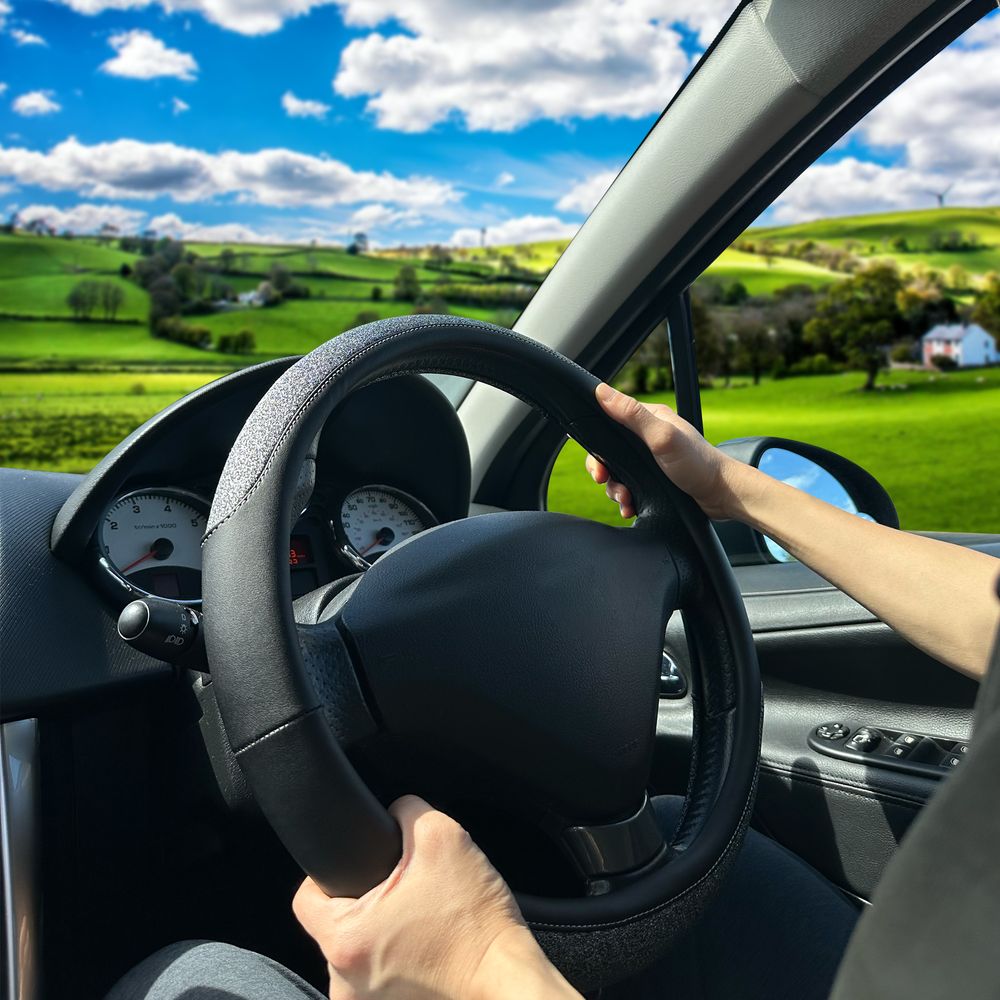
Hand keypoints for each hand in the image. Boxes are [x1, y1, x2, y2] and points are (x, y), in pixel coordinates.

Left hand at [293, 795, 579, 999]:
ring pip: (361, 950)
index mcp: (345, 940)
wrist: (508, 979)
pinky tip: (427, 946)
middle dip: (370, 901)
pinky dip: (398, 958)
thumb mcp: (443, 836)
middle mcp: (345, 982)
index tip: (361, 866)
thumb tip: (395, 810)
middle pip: (338, 923)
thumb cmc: (478, 924)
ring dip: (384, 932)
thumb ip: (406, 811)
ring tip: (423, 922)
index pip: (307, 896)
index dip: (332, 869)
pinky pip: (380, 974)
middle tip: (408, 893)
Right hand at [586, 383, 747, 520]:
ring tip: (626, 500)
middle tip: (607, 483)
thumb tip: (601, 391)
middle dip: (604, 472)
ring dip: (616, 489)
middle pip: (609, 453)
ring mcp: (651, 460)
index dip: (597, 444)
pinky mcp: (654, 479)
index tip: (599, 464)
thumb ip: (632, 415)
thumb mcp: (662, 437)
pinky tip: (631, 506)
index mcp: (649, 419)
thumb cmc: (698, 464)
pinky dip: (626, 499)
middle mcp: (648, 438)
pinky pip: (629, 488)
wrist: (722, 495)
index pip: (609, 422)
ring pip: (617, 474)